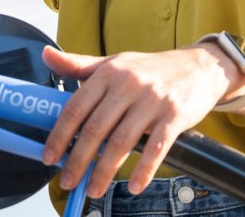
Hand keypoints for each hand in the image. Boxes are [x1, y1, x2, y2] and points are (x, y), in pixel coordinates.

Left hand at [40, 45, 235, 197]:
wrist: (199, 66)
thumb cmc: (151, 69)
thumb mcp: (115, 62)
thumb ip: (79, 64)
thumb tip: (45, 55)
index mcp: (110, 72)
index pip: (77, 107)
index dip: (59, 135)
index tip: (50, 156)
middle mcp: (129, 84)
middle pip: (96, 129)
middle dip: (78, 160)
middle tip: (67, 180)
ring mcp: (153, 100)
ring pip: (122, 142)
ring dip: (104, 172)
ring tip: (93, 189)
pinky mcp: (174, 116)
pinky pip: (156, 148)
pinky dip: (144, 170)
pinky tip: (134, 186)